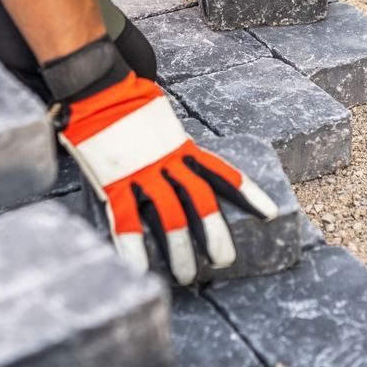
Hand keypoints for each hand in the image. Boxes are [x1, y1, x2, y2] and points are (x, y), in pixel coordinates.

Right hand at [57, 71, 278, 283]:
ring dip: (180, 249)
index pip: (222, 173)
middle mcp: (167, 160)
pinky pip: (126, 220)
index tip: (270, 214)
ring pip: (169, 215)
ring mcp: (141, 172)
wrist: (97, 88)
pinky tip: (140, 269)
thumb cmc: (127, 105)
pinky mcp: (115, 181)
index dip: (247, 195)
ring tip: (188, 277)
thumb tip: (180, 165)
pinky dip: (133, 246)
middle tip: (225, 260)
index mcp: (182, 146)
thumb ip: (172, 146)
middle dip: (215, 232)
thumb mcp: (161, 123)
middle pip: (200, 199)